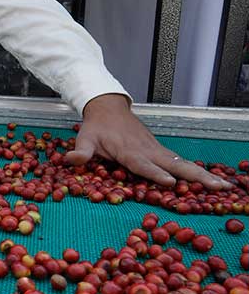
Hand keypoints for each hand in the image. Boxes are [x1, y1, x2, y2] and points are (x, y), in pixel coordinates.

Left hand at [65, 94, 232, 189]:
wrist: (108, 107)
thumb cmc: (96, 127)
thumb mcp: (85, 138)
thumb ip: (80, 151)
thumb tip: (71, 160)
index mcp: (128, 151)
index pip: (143, 165)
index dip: (155, 173)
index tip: (171, 182)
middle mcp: (146, 150)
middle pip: (173, 165)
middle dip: (194, 176)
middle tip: (217, 186)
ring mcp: (155, 149)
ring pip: (181, 163)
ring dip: (202, 174)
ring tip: (222, 185)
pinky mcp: (159, 150)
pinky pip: (178, 162)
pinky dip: (195, 171)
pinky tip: (209, 180)